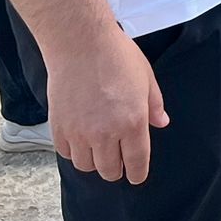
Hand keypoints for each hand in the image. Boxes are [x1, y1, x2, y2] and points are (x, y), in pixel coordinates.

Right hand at [45, 28, 167, 183]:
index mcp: (132, 123)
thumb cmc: (118, 57)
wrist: (80, 44)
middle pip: (109, 171)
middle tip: (118, 160)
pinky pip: (66, 153)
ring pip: (86, 166)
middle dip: (116, 169)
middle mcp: (105, 133)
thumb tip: (161, 123)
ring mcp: (80, 132)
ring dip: (94, 161)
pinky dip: (74, 151)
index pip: (136, 163)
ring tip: (99, 148)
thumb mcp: (147, 78)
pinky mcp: (59, 128)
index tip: (136, 177)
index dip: (137, 174)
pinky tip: (80, 138)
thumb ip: (154, 105)